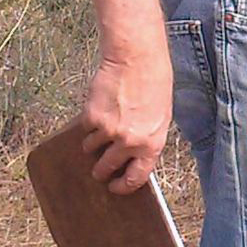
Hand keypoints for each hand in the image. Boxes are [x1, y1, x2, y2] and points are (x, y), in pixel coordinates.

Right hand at [78, 50, 172, 193]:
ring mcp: (109, 131)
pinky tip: (97, 111)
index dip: (123, 186)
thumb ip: (148, 139)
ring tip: (100, 129)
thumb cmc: (154, 82)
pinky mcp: (91, 118)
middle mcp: (129, 142)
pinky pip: (84, 131)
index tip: (115, 187)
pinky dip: (87, 125)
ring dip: (93, 143)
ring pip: (91, 149)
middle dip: (101, 170)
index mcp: (151, 144)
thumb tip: (135, 154)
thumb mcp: (162, 117)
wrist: (136, 60)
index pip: (135, 177)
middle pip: (107, 167)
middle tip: (98, 168)